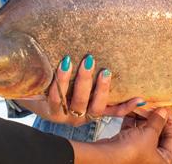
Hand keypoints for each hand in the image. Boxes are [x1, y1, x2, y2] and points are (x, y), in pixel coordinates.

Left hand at [26, 55, 144, 126]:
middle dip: (101, 88)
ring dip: (82, 81)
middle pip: (95, 106)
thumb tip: (119, 55)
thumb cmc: (62, 84)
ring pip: (77, 102)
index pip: (113, 111)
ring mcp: (65, 116)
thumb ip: (96, 76)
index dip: (126, 107)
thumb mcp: (80, 83)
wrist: (31, 92)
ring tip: (85, 61)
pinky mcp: (50, 112)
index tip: (139, 98)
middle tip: (104, 69)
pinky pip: (57, 98)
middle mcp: (81, 117)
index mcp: (91, 111)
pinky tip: (63, 65)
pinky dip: (61, 82)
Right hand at [71, 108, 171, 163]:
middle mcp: (150, 159)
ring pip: (144, 132)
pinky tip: (132, 110)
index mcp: (162, 162)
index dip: (169, 123)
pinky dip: (132, 121)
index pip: (171, 140)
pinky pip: (132, 131)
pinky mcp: (125, 147)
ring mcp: (137, 153)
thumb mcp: (150, 134)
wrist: (106, 155)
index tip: (167, 111)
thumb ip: (158, 121)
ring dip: (143, 118)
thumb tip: (163, 113)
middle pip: (157, 135)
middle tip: (156, 106)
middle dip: (155, 118)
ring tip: (144, 105)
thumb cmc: (129, 153)